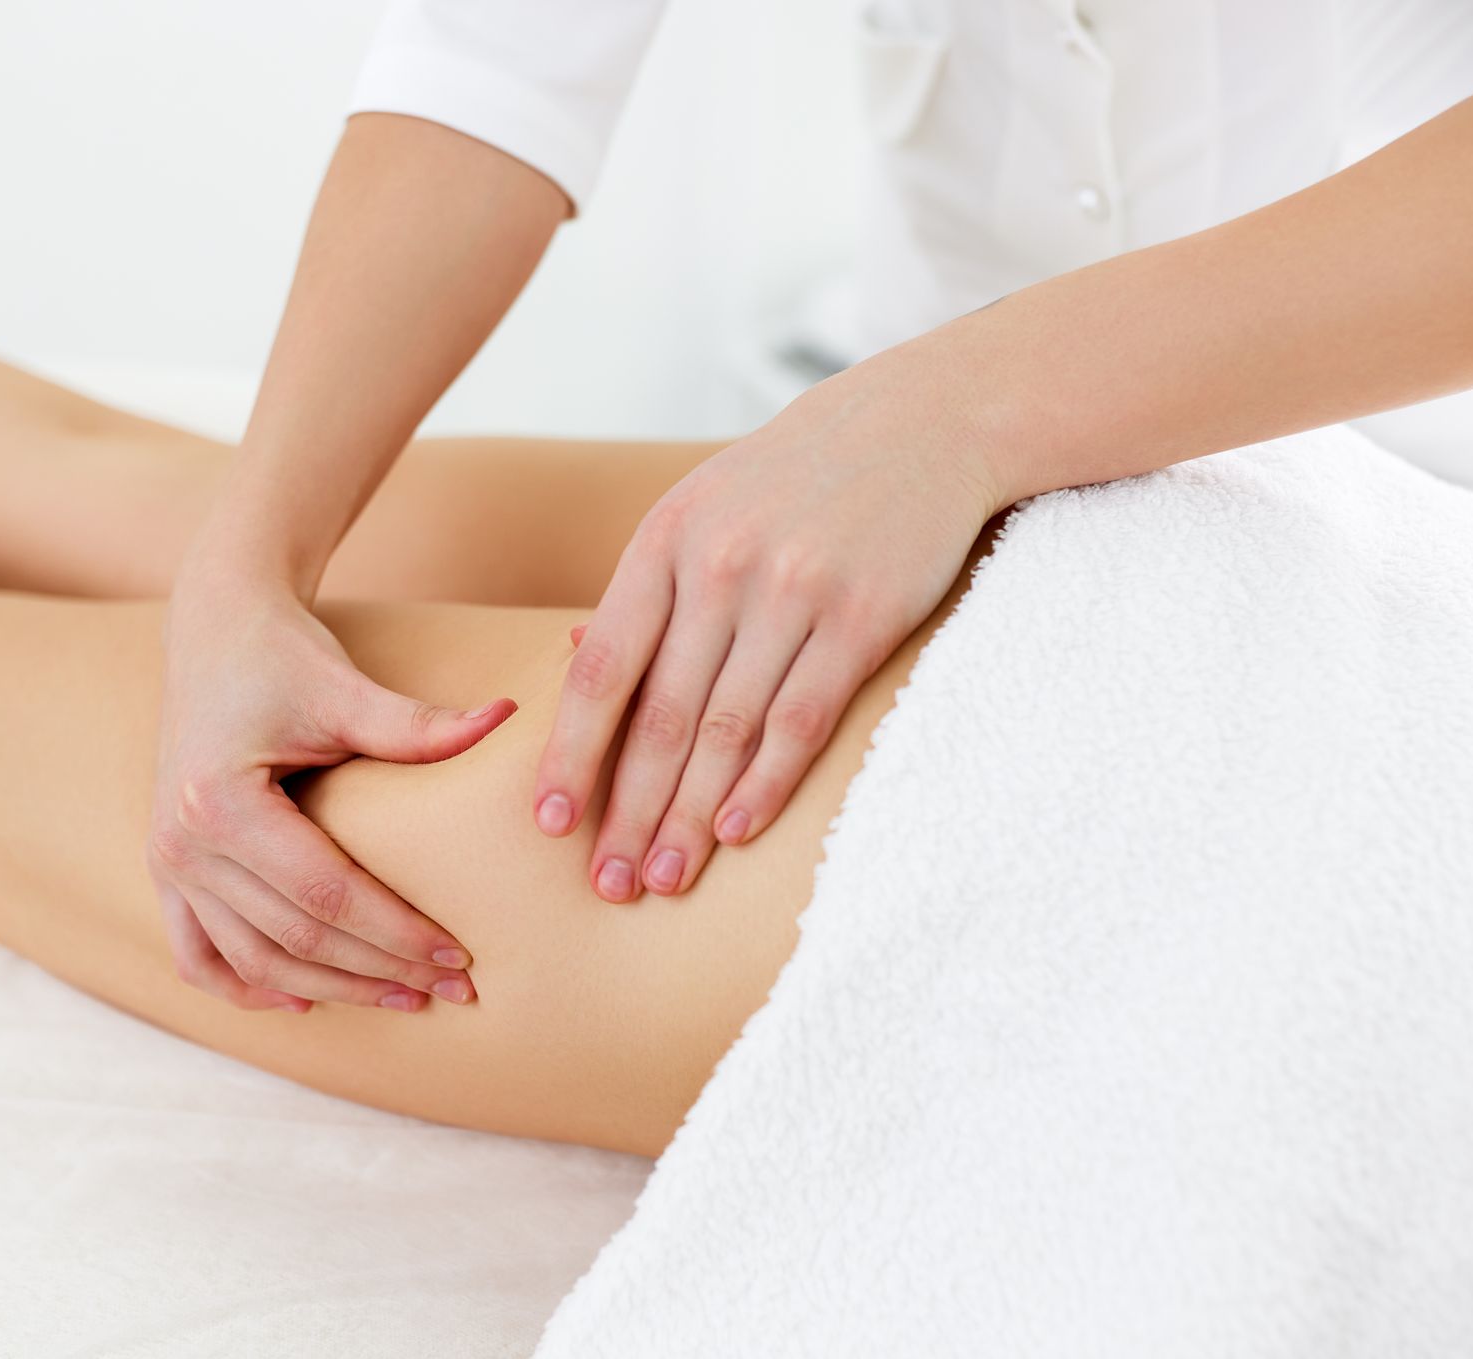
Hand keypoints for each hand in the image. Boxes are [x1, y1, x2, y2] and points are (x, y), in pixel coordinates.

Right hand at [150, 553, 513, 1010]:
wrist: (216, 628)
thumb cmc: (283, 655)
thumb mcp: (344, 687)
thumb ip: (417, 723)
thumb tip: (505, 718)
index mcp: (219, 802)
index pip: (326, 895)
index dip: (396, 932)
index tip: (459, 955)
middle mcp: (182, 843)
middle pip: (293, 939)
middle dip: (380, 970)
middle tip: (455, 990)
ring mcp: (167, 862)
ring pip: (253, 961)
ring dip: (332, 990)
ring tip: (404, 999)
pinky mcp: (167, 867)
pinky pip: (200, 955)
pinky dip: (248, 988)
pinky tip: (306, 1002)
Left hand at [531, 342, 1002, 899]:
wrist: (922, 421)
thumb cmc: (798, 478)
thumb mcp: (703, 506)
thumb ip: (649, 587)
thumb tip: (579, 661)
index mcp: (664, 540)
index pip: (603, 671)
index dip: (572, 754)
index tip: (550, 823)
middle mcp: (719, 566)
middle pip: (661, 716)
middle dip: (629, 810)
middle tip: (608, 886)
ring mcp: (793, 591)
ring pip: (726, 729)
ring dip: (693, 816)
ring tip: (664, 878)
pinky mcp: (862, 616)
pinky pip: (802, 719)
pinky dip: (766, 782)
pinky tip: (738, 831)